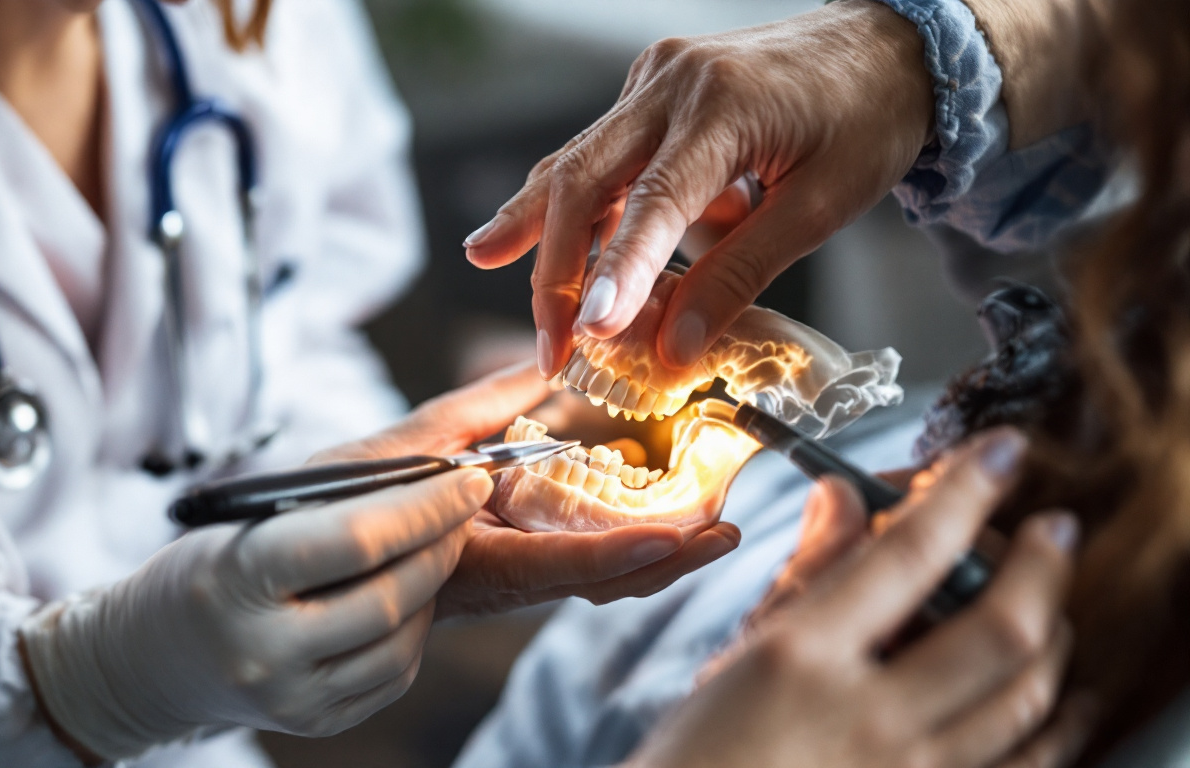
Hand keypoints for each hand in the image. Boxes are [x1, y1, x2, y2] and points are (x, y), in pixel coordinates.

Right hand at [19, 470, 489, 759]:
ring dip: (435, 585)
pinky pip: (394, 673)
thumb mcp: (245, 520)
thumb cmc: (206, 567)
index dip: (425, 505)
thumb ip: (330, 505)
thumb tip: (429, 473)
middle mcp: (264, 649)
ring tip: (436, 545)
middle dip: (443, 541)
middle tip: (467, 502)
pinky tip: (406, 595)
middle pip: (390, 594)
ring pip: (402, 639)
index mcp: (239, 577)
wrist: (149, 657)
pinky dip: (414, 628)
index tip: (468, 477)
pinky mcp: (317, 722)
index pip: (356, 538)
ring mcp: (291, 697)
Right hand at [316, 362, 742, 618]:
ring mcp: (500, 590)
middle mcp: (494, 583)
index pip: (558, 565)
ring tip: (711, 522)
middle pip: (594, 585)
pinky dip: (619, 544)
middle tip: (725, 526)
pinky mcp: (502, 584)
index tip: (680, 534)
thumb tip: (545, 361)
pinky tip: (652, 510)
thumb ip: (480, 406)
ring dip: (653, 556)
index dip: (622, 552)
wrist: (294, 579)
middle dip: (665, 560)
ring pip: (591, 584)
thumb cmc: (338, 504)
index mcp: (468, 557)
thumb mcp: (409, 443)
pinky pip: (572, 572)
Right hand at [465, 0, 933, 375]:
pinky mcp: (652, 92)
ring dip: (537, 224)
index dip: (617, 270)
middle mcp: (675, 83)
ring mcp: (656, 80)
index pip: (655, 199)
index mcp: (727, 106)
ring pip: (576, 160)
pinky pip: (600, 152)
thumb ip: (740, 276)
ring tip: (485, 257)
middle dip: (556, 268)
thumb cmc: (867, 121)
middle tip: (550, 343)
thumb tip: (672, 350)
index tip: (587, 331)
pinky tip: (528, 232)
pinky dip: (574, 203)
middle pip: (585, 177)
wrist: (889, 44)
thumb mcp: (822, 208)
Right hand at [631, 429, 1095, 767]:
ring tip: (1053, 604)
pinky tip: (1061, 696)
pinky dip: (1058, 724)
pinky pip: (1029, 767)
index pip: (908, 554)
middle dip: (1042, 565)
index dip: (965, 490)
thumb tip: (844, 495)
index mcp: (803, 658)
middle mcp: (867, 716)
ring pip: (1026, 697)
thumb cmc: (705, 750)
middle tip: (1054, 528)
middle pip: (997, 628)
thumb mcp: (742, 651)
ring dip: (1054, 636)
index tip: (1001, 451)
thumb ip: (807, 571)